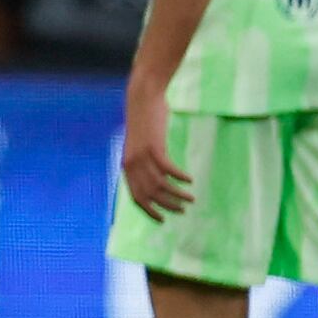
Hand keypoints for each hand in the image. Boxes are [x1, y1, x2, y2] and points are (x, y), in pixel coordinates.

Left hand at [119, 92, 189, 219]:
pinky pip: (168, 169)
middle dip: (166, 206)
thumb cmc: (145, 121)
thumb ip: (146, 161)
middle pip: (149, 194)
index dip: (149, 210)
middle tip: (182, 210)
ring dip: (176, 194)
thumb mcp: (142, 145)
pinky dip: (180, 177)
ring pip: (159, 184)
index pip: (136, 197)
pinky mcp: (154, 147)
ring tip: (190, 199)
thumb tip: (158, 177)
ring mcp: (142, 156)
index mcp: (127, 167)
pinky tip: (190, 180)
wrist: (142, 99)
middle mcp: (132, 165)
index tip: (163, 219)